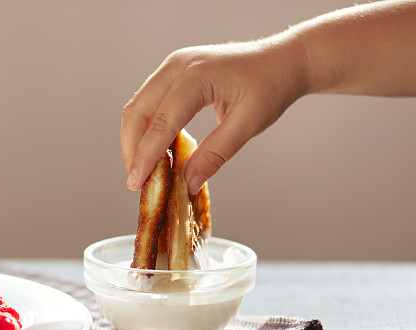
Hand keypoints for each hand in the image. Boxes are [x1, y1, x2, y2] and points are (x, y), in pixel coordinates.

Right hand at [121, 38, 307, 192]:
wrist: (283, 60)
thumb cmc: (272, 86)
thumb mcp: (248, 124)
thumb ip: (216, 154)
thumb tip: (188, 183)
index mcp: (196, 76)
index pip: (161, 122)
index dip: (145, 155)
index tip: (136, 183)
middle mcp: (178, 66)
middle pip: (137, 112)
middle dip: (132, 149)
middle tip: (136, 181)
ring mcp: (173, 66)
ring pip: (138, 107)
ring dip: (136, 140)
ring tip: (144, 168)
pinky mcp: (174, 73)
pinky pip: (150, 102)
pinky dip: (147, 128)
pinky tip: (156, 150)